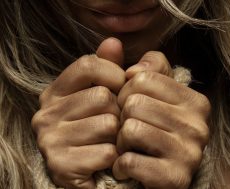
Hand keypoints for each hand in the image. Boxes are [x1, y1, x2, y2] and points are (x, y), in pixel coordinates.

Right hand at [31, 38, 124, 188]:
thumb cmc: (99, 127)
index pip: (88, 63)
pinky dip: (114, 157)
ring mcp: (50, 139)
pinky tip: (105, 159)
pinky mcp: (61, 165)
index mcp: (55, 91)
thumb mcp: (104, 92)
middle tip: (112, 124)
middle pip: (102, 97)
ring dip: (117, 135)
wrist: (89, 169)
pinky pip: (107, 152)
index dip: (114, 74)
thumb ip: (109, 67)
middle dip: (117, 111)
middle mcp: (46, 112)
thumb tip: (113, 41)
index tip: (121, 88)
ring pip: (108, 124)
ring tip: (108, 140)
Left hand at [113, 51, 209, 188]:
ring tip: (128, 147)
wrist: (160, 174)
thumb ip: (146, 68)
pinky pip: (129, 161)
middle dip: (121, 117)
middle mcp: (198, 125)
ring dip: (120, 142)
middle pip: (134, 103)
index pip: (142, 78)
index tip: (129, 105)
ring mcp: (189, 153)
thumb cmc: (153, 128)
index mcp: (194, 101)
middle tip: (127, 129)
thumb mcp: (154, 95)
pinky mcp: (174, 178)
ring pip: (130, 129)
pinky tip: (127, 167)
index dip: (125, 92)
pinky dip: (121, 165)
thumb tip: (130, 63)